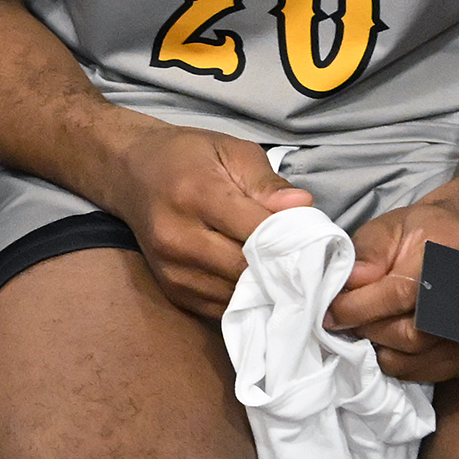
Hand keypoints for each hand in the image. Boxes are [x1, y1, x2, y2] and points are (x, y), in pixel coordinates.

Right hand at [99, 123, 313, 317]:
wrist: (130, 172)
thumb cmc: (188, 156)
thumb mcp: (231, 150)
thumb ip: (267, 182)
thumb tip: (304, 207)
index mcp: (196, 195)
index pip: (257, 232)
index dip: (296, 243)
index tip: (327, 249)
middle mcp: (178, 237)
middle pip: (248, 270)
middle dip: (287, 272)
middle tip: (319, 271)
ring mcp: (172, 269)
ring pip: (237, 296)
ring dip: (270, 292)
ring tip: (295, 279)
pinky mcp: (171, 290)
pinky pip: (222, 308)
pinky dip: (248, 302)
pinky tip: (264, 288)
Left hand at [330, 201, 458, 383]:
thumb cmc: (428, 233)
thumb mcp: (392, 227)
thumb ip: (368, 253)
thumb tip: (348, 286)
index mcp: (450, 256)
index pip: (402, 293)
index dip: (361, 307)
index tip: (331, 313)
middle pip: (410, 334)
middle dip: (368, 329)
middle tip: (345, 319)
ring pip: (413, 359)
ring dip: (378, 347)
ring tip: (366, 326)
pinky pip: (422, 373)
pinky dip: (396, 360)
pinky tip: (386, 340)